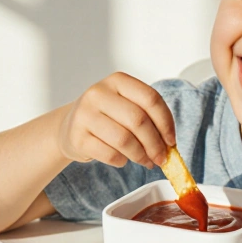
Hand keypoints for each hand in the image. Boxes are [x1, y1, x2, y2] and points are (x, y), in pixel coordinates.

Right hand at [58, 72, 175, 168]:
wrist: (69, 126)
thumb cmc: (105, 116)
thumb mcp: (125, 106)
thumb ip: (148, 118)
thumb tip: (169, 145)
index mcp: (117, 81)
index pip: (150, 98)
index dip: (166, 122)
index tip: (171, 141)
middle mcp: (98, 93)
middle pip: (138, 120)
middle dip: (155, 144)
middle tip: (161, 158)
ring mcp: (85, 115)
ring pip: (124, 140)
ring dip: (140, 156)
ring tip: (145, 161)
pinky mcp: (77, 137)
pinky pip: (109, 154)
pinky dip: (122, 161)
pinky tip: (123, 159)